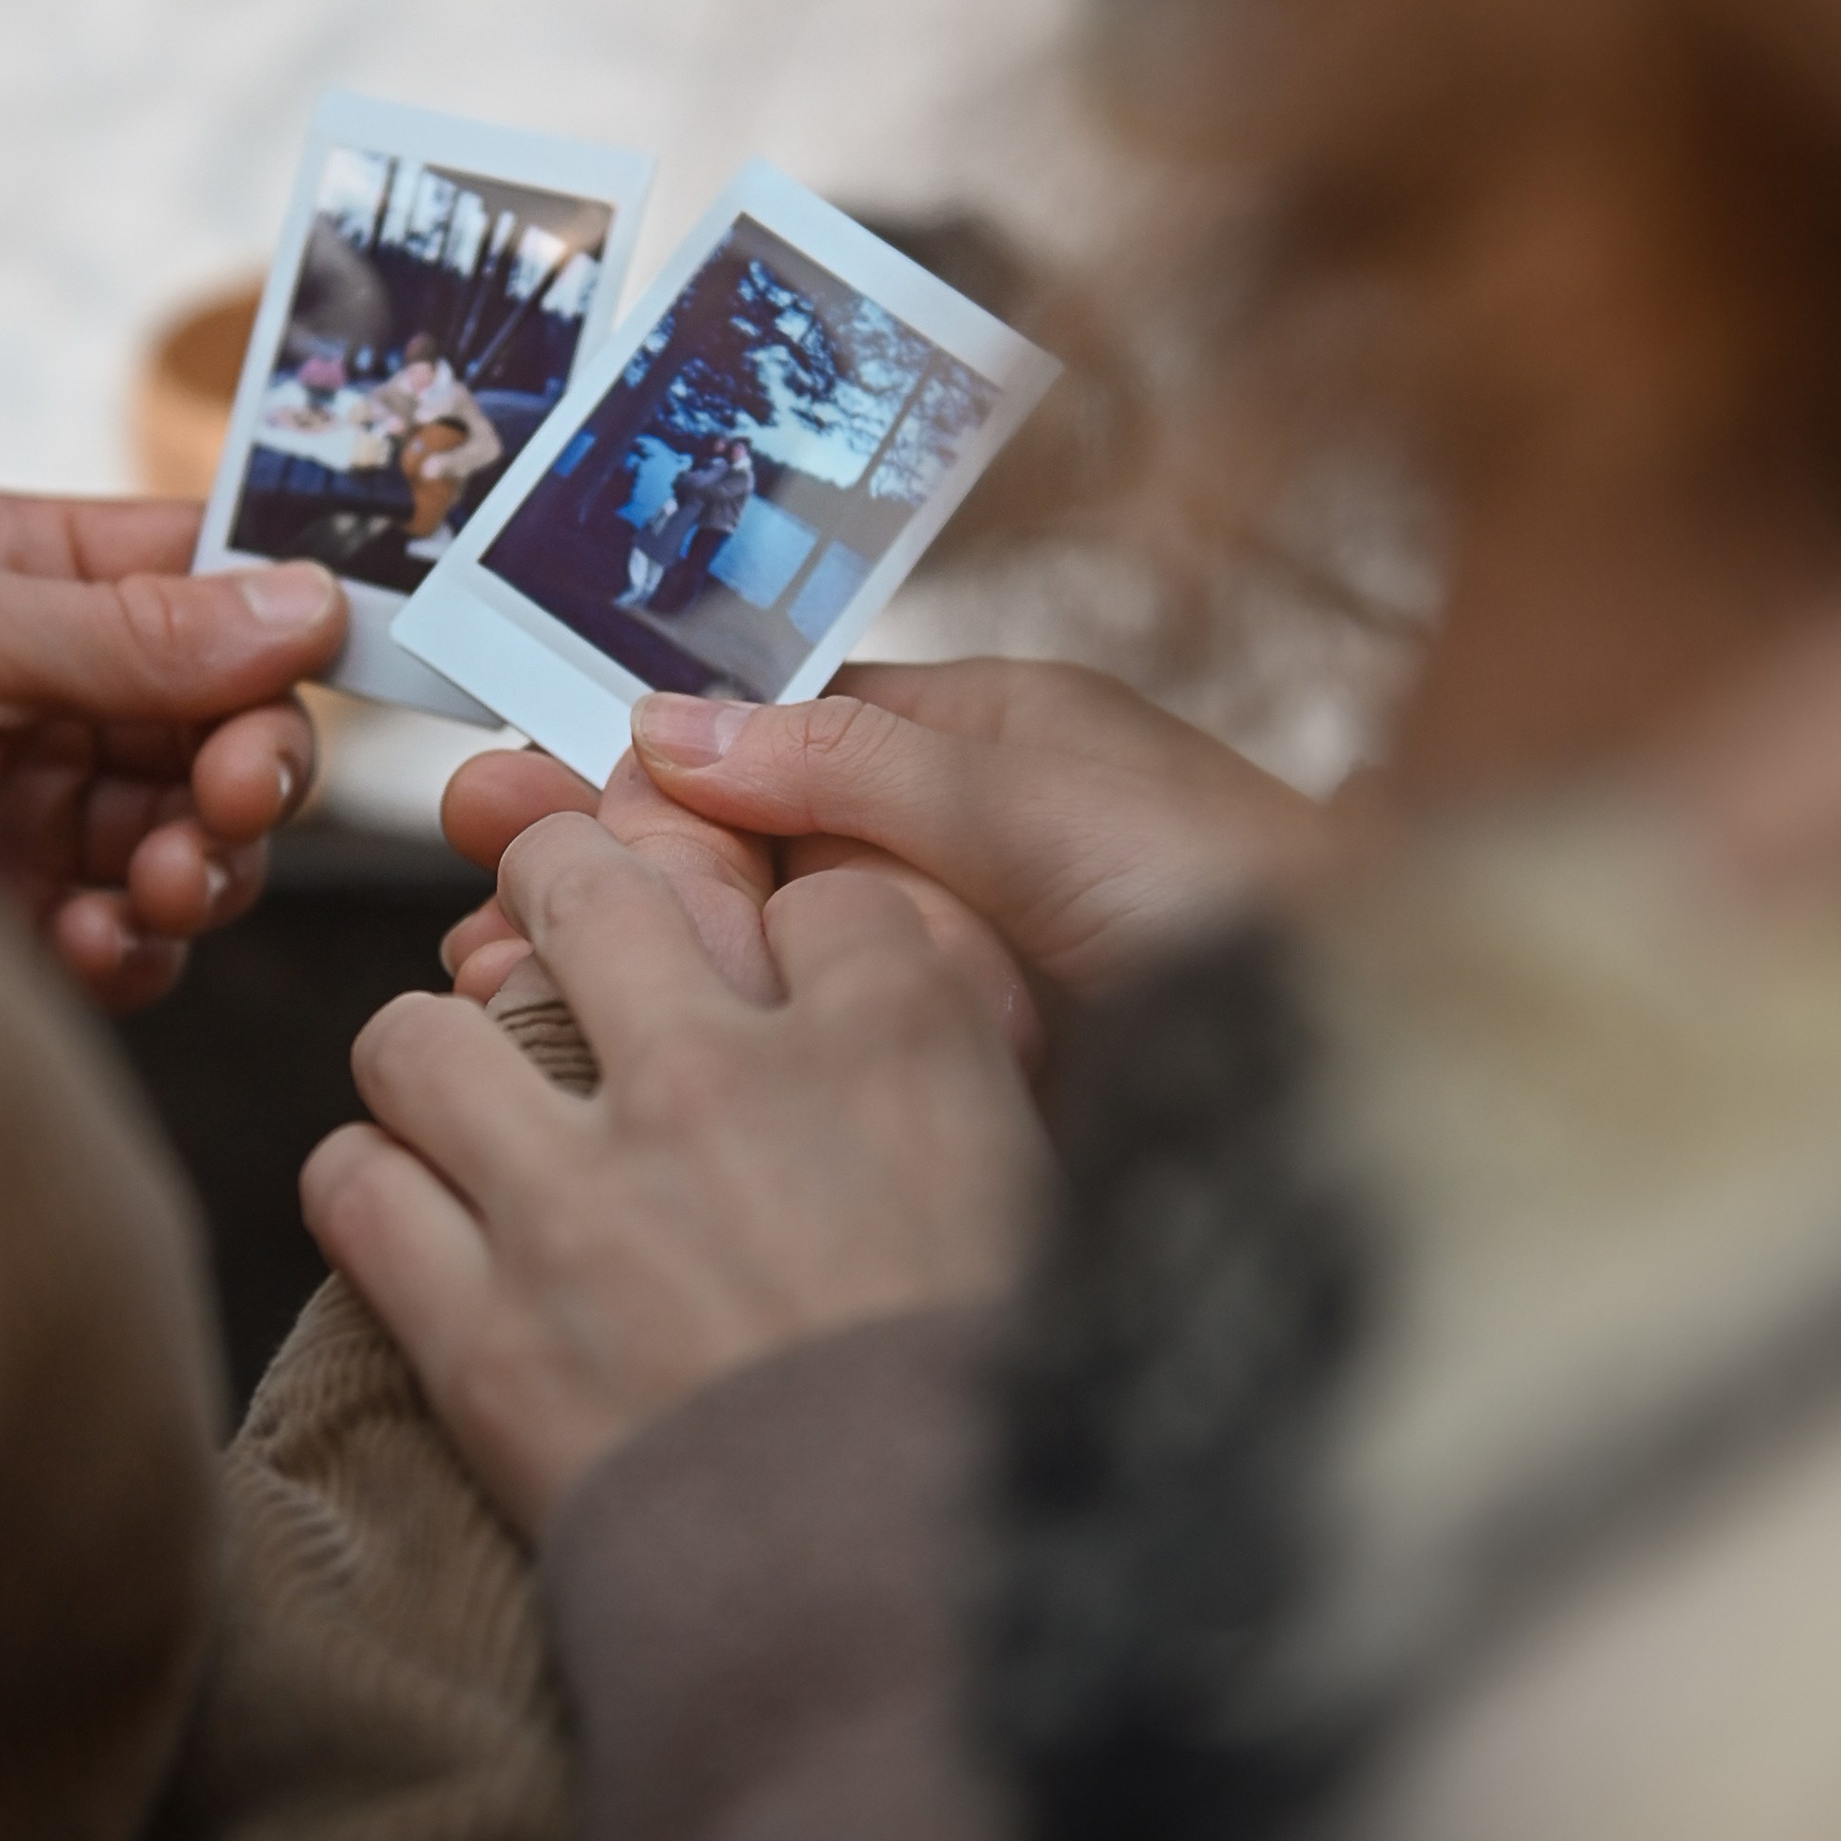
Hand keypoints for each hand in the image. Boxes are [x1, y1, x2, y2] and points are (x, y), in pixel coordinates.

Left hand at [0, 493, 343, 1007]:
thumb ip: (128, 625)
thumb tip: (306, 601)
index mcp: (17, 568)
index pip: (201, 573)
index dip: (278, 619)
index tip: (327, 666)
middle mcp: (41, 684)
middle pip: (226, 715)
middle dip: (246, 761)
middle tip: (231, 800)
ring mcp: (35, 807)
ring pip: (203, 832)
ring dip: (206, 862)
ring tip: (157, 886)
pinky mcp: (22, 920)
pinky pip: (141, 932)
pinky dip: (141, 942)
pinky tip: (87, 941)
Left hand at [305, 817, 1041, 1531]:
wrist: (903, 1623)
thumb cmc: (1002, 1435)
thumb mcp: (1054, 1216)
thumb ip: (974, 1090)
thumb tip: (916, 1020)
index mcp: (892, 1046)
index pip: (816, 893)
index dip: (789, 927)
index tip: (773, 971)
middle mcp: (716, 1086)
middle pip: (580, 884)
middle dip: (556, 881)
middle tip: (554, 924)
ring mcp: (577, 1204)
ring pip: (418, 1033)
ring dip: (433, 1055)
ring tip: (459, 1093)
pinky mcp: (480, 1331)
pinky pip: (355, 1188)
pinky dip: (372, 1189)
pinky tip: (414, 1213)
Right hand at [444, 659, 1329, 1035]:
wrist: (1380, 1048)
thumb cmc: (1241, 882)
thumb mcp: (1027, 792)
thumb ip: (845, 767)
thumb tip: (667, 730)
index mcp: (968, 753)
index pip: (761, 750)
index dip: (629, 779)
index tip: (503, 801)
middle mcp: (947, 866)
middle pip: (735, 872)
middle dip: (593, 893)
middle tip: (460, 924)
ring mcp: (949, 990)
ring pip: (754, 985)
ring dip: (626, 996)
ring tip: (499, 1007)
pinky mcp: (959, 1101)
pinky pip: (810, 1084)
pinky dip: (707, 1089)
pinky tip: (612, 1110)